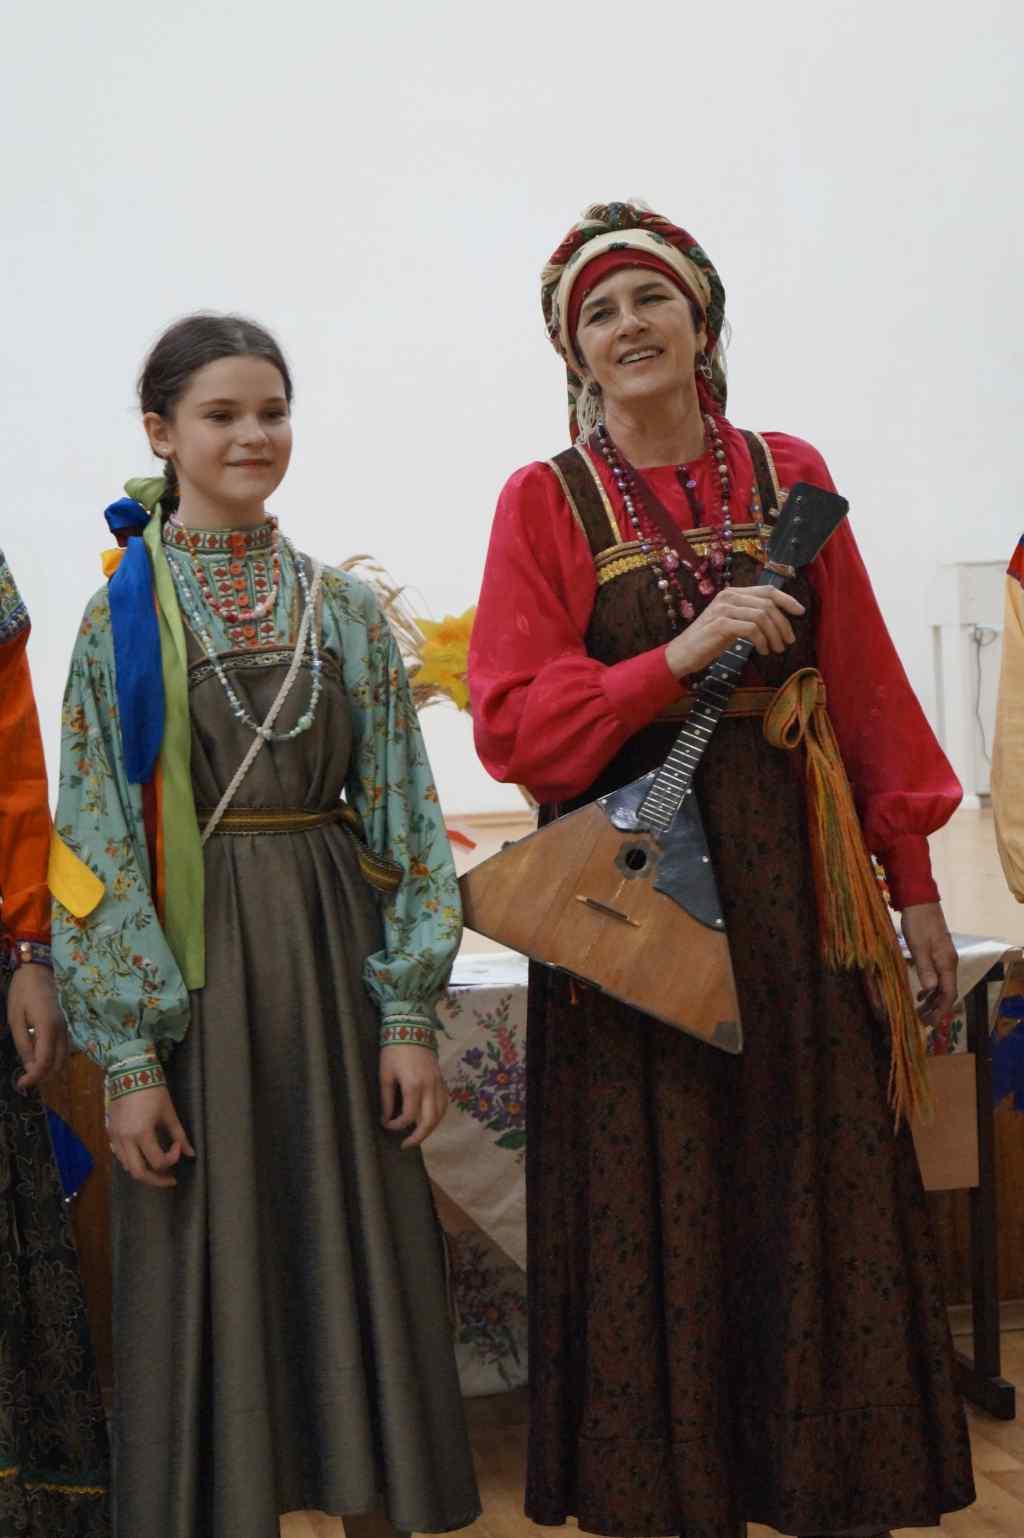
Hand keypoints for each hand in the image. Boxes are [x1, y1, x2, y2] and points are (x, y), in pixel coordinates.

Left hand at [6, 963, 68, 1090]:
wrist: (38, 970)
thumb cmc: (23, 992)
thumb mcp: (16, 1019)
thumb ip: (23, 1044)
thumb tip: (29, 1066)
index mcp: (48, 1028)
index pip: (45, 1061)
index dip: (34, 1077)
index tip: (21, 1084)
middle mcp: (62, 1030)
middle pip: (58, 1064)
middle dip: (42, 1076)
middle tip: (24, 1078)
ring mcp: (66, 1028)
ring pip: (64, 1058)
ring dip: (49, 1068)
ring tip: (30, 1069)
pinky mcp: (66, 1025)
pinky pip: (64, 1049)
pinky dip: (54, 1059)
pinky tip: (39, 1056)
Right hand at [108, 1085, 194, 1188]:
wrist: (130, 1072)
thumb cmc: (153, 1090)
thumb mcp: (169, 1113)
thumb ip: (180, 1135)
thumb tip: (191, 1154)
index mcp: (141, 1134)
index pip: (158, 1161)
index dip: (173, 1158)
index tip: (179, 1147)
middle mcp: (125, 1140)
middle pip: (138, 1173)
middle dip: (156, 1180)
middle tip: (170, 1179)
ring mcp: (114, 1137)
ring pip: (126, 1166)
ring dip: (143, 1171)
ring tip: (158, 1169)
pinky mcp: (110, 1132)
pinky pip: (119, 1155)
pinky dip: (131, 1161)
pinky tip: (143, 1156)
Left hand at [380, 1045, 448, 1148]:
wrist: (411, 1028)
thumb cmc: (394, 1051)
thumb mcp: (385, 1074)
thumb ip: (387, 1099)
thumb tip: (386, 1119)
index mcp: (414, 1085)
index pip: (409, 1116)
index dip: (397, 1125)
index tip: (386, 1125)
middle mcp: (430, 1086)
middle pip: (430, 1120)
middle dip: (419, 1136)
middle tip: (407, 1145)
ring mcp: (438, 1082)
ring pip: (441, 1113)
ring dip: (431, 1128)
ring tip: (418, 1135)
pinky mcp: (441, 1079)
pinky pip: (445, 1102)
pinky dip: (439, 1114)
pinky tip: (430, 1118)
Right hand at [664, 586, 805, 678]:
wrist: (684, 653)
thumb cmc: (709, 640)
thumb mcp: (732, 623)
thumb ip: (749, 615)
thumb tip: (777, 618)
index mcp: (733, 593)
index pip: (767, 590)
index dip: (787, 599)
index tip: (800, 612)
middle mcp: (729, 596)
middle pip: (768, 604)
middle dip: (783, 624)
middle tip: (788, 641)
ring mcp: (724, 609)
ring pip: (762, 616)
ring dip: (774, 635)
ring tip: (776, 650)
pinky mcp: (721, 624)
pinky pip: (751, 629)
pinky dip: (762, 641)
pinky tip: (762, 651)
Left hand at [901, 902, 957, 1020]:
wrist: (919, 901)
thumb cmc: (917, 923)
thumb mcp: (918, 946)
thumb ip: (925, 968)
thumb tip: (930, 991)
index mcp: (946, 962)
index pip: (948, 993)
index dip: (940, 1009)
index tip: (931, 1023)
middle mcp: (948, 962)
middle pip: (946, 992)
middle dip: (936, 1008)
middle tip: (922, 1022)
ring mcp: (943, 957)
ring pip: (941, 985)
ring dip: (932, 1000)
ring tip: (920, 1012)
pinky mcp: (936, 953)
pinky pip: (936, 977)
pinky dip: (929, 989)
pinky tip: (919, 994)